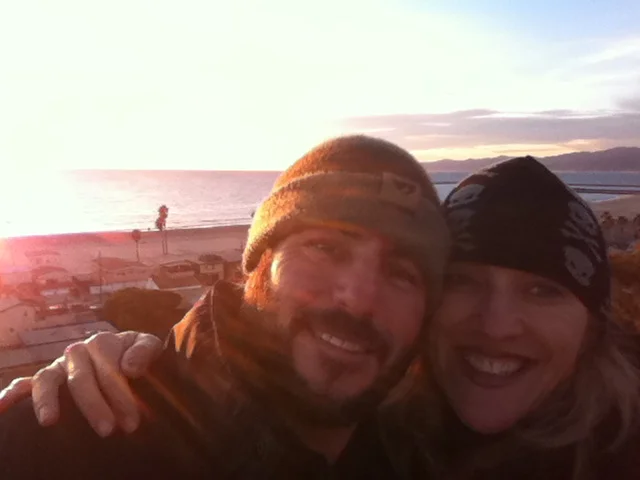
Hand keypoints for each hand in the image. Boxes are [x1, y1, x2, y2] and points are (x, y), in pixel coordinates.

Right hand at [0, 331, 161, 435]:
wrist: (126, 356)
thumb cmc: (136, 355)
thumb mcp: (147, 347)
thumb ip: (144, 351)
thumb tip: (129, 368)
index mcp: (102, 342)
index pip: (109, 369)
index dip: (121, 396)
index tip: (132, 422)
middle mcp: (77, 352)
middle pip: (81, 379)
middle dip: (94, 406)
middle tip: (108, 431)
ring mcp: (58, 366)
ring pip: (47, 380)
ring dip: (47, 400)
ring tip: (49, 422)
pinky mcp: (45, 380)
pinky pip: (23, 384)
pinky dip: (11, 394)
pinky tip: (3, 407)